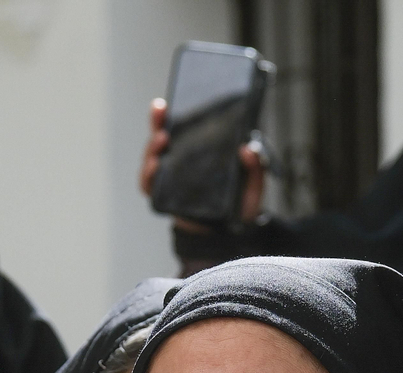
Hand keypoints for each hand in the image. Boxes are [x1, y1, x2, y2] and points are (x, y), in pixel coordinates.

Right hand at [138, 98, 266, 230]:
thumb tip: (247, 148)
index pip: (182, 130)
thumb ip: (255, 168)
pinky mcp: (163, 199)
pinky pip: (149, 186)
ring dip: (152, 148)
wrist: (229, 239)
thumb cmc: (239, 209)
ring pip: (152, 160)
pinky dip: (147, 176)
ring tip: (162, 141)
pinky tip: (153, 168)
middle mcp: (180, 165)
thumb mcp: (253, 186)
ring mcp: (170, 181)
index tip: (167, 103)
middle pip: (162, 140)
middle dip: (157, 123)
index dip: (171, 116)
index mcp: (199, 155)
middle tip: (160, 110)